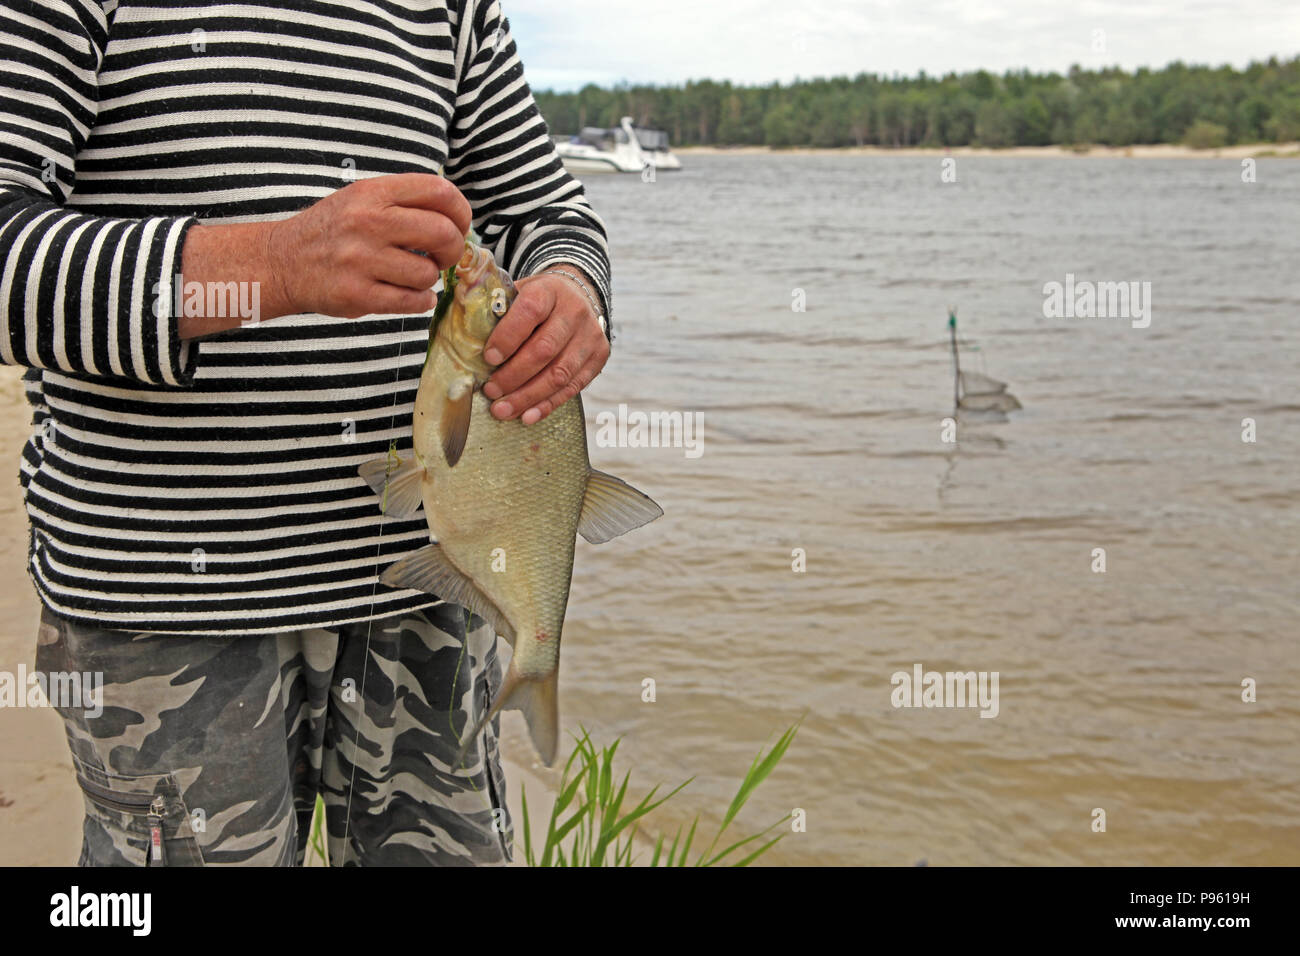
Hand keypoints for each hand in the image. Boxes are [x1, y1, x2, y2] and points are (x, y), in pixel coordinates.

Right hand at [266, 173, 470, 318]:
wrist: (282, 262)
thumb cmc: (332, 231)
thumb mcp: (361, 199)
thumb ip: (404, 202)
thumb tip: (456, 218)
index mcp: (373, 193)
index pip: (438, 191)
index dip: (461, 211)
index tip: (459, 225)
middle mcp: (368, 222)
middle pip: (442, 233)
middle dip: (452, 249)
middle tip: (443, 256)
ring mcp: (361, 260)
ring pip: (428, 274)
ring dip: (429, 279)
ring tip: (413, 276)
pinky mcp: (357, 295)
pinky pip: (412, 302)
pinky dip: (421, 301)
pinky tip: (411, 295)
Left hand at [481, 270, 608, 423]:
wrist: (578, 297)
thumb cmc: (538, 301)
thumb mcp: (518, 293)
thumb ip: (496, 311)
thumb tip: (465, 338)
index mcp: (550, 290)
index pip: (530, 312)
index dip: (508, 337)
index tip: (488, 358)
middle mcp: (575, 312)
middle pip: (545, 349)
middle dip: (514, 375)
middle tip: (491, 391)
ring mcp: (590, 336)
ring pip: (560, 374)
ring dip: (528, 396)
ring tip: (503, 409)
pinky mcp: (599, 358)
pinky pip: (573, 387)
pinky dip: (548, 404)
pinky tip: (528, 415)